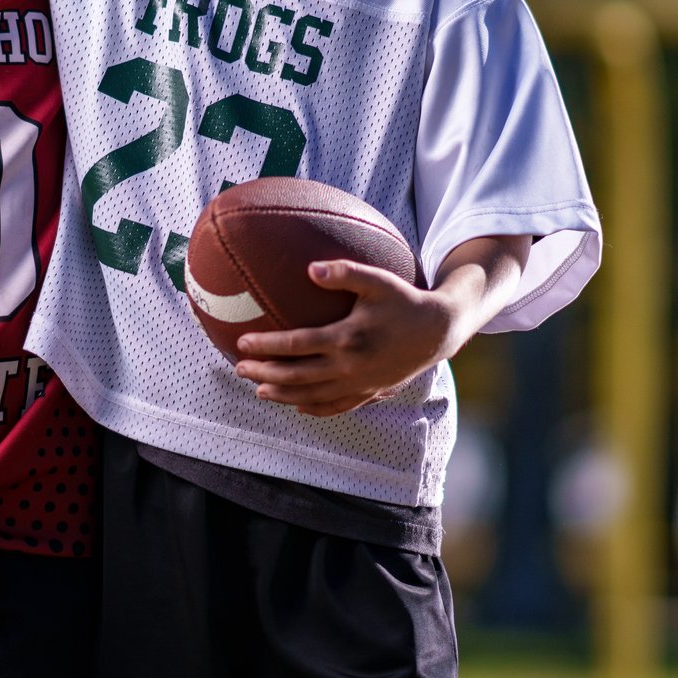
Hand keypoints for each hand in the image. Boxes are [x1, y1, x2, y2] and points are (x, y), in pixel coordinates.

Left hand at [231, 259, 473, 416]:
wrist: (438, 331)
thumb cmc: (404, 300)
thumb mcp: (378, 280)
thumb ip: (345, 272)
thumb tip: (310, 268)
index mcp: (347, 338)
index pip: (296, 345)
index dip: (267, 346)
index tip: (241, 343)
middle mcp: (350, 366)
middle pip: (297, 376)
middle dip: (264, 374)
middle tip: (239, 369)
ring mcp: (360, 384)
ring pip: (312, 397)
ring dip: (283, 395)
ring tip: (259, 390)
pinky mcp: (370, 392)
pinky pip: (337, 407)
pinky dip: (314, 409)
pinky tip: (299, 407)